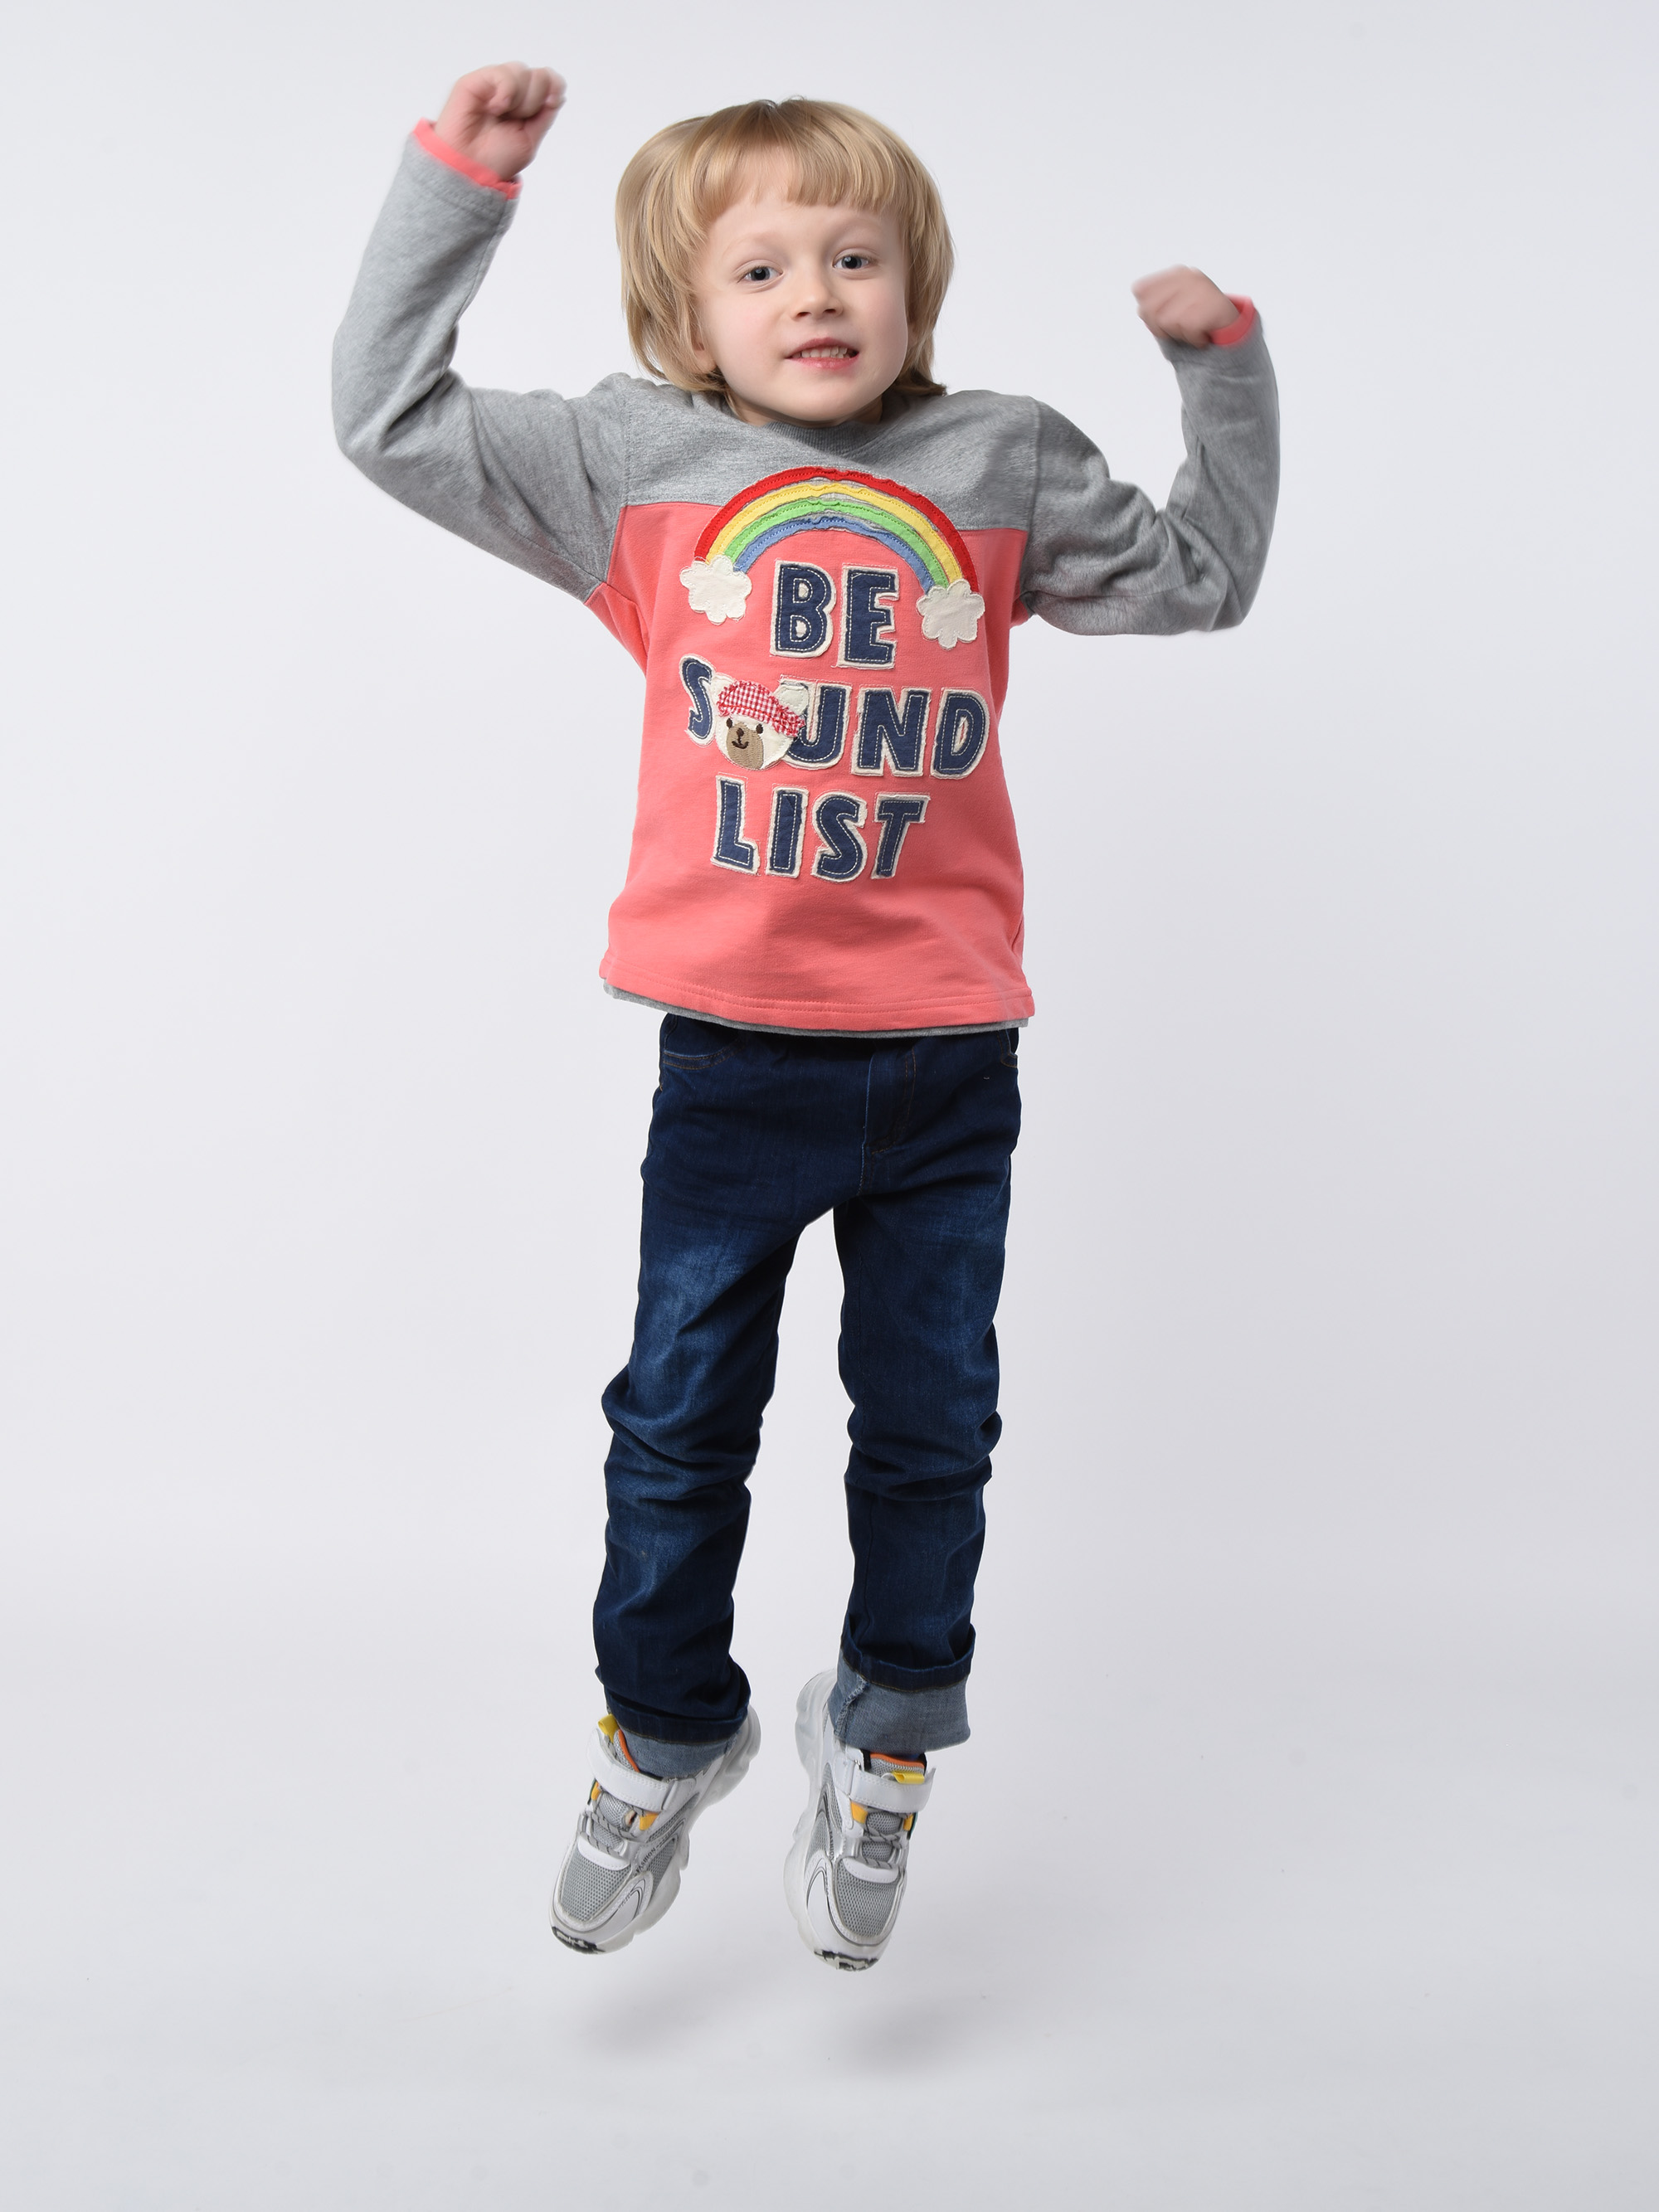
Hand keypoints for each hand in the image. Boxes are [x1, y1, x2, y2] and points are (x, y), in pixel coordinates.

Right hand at [433, 64, 564, 180]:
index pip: (549, 79)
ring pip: (521, 71)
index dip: (555, 85)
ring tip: (502, 115)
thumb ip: (545, 115)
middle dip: (535, 100)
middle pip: (538, 75)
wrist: (471, 169)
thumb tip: (558, 92)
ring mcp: (492, 84)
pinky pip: (502, 74)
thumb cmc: (495, 159)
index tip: (552, 102)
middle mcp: (509, 91)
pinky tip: (496, 108)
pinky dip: (506, 91)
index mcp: (524, 104)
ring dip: (519, 99)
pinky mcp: (475, 81)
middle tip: (517, 119)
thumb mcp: (530, 140)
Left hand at [1131, 267, 1238, 347]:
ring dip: (1178, 334)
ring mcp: (1200, 289)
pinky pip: (1186, 331)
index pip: (1139, 290)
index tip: (1165, 316)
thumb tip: (1141, 308)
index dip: (1147, 311)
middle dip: (1159, 325)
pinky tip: (1203, 335)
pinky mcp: (1211, 305)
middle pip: (1147, 307)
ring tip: (1193, 329)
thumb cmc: (1196, 320)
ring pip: (1165, 321)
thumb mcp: (1172, 307)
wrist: (1230, 329)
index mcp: (1176, 273)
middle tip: (1179, 327)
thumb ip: (1150, 305)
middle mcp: (1188, 276)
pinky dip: (1193, 340)